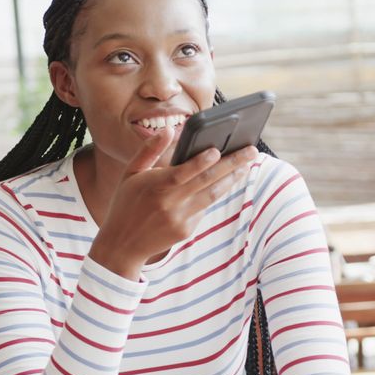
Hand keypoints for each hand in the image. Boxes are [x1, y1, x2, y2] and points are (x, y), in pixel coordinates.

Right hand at [89, 127, 256, 279]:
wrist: (122, 244)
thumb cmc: (126, 202)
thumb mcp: (130, 173)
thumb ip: (149, 150)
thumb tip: (168, 130)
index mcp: (155, 187)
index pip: (183, 172)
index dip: (201, 162)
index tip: (218, 150)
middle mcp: (170, 204)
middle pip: (207, 181)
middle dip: (232, 165)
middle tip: (252, 150)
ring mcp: (180, 219)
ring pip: (212, 195)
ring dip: (232, 179)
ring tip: (246, 165)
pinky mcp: (187, 230)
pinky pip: (204, 208)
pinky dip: (215, 193)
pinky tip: (226, 180)